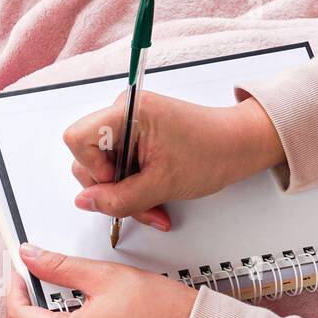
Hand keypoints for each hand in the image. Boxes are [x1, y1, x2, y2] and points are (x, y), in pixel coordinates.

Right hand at [62, 91, 283, 228]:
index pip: (78, 138)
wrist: (238, 146)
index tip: (116, 181)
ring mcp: (130, 125)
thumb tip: (85, 202)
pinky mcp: (137, 137)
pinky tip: (153, 199)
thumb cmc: (212, 152)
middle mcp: (124, 112)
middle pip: (88, 157)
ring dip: (125, 195)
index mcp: (129, 111)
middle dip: (111, 189)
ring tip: (153, 205)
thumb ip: (117, 198)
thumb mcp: (161, 185)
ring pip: (105, 169)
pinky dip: (133, 188)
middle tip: (138, 202)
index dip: (92, 167)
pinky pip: (120, 167)